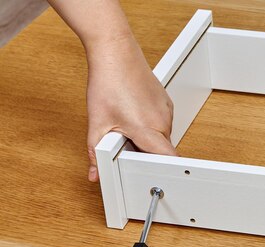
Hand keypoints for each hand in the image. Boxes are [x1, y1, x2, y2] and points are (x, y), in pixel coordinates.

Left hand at [85, 36, 176, 181]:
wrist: (116, 53)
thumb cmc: (109, 82)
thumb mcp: (97, 122)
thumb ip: (96, 152)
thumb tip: (95, 173)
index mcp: (148, 130)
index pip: (169, 160)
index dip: (164, 171)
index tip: (156, 175)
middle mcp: (163, 122)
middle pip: (163, 150)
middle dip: (146, 154)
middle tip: (126, 147)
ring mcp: (167, 111)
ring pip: (163, 137)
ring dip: (148, 139)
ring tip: (128, 127)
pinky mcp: (166, 103)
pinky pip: (163, 123)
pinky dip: (151, 126)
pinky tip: (133, 116)